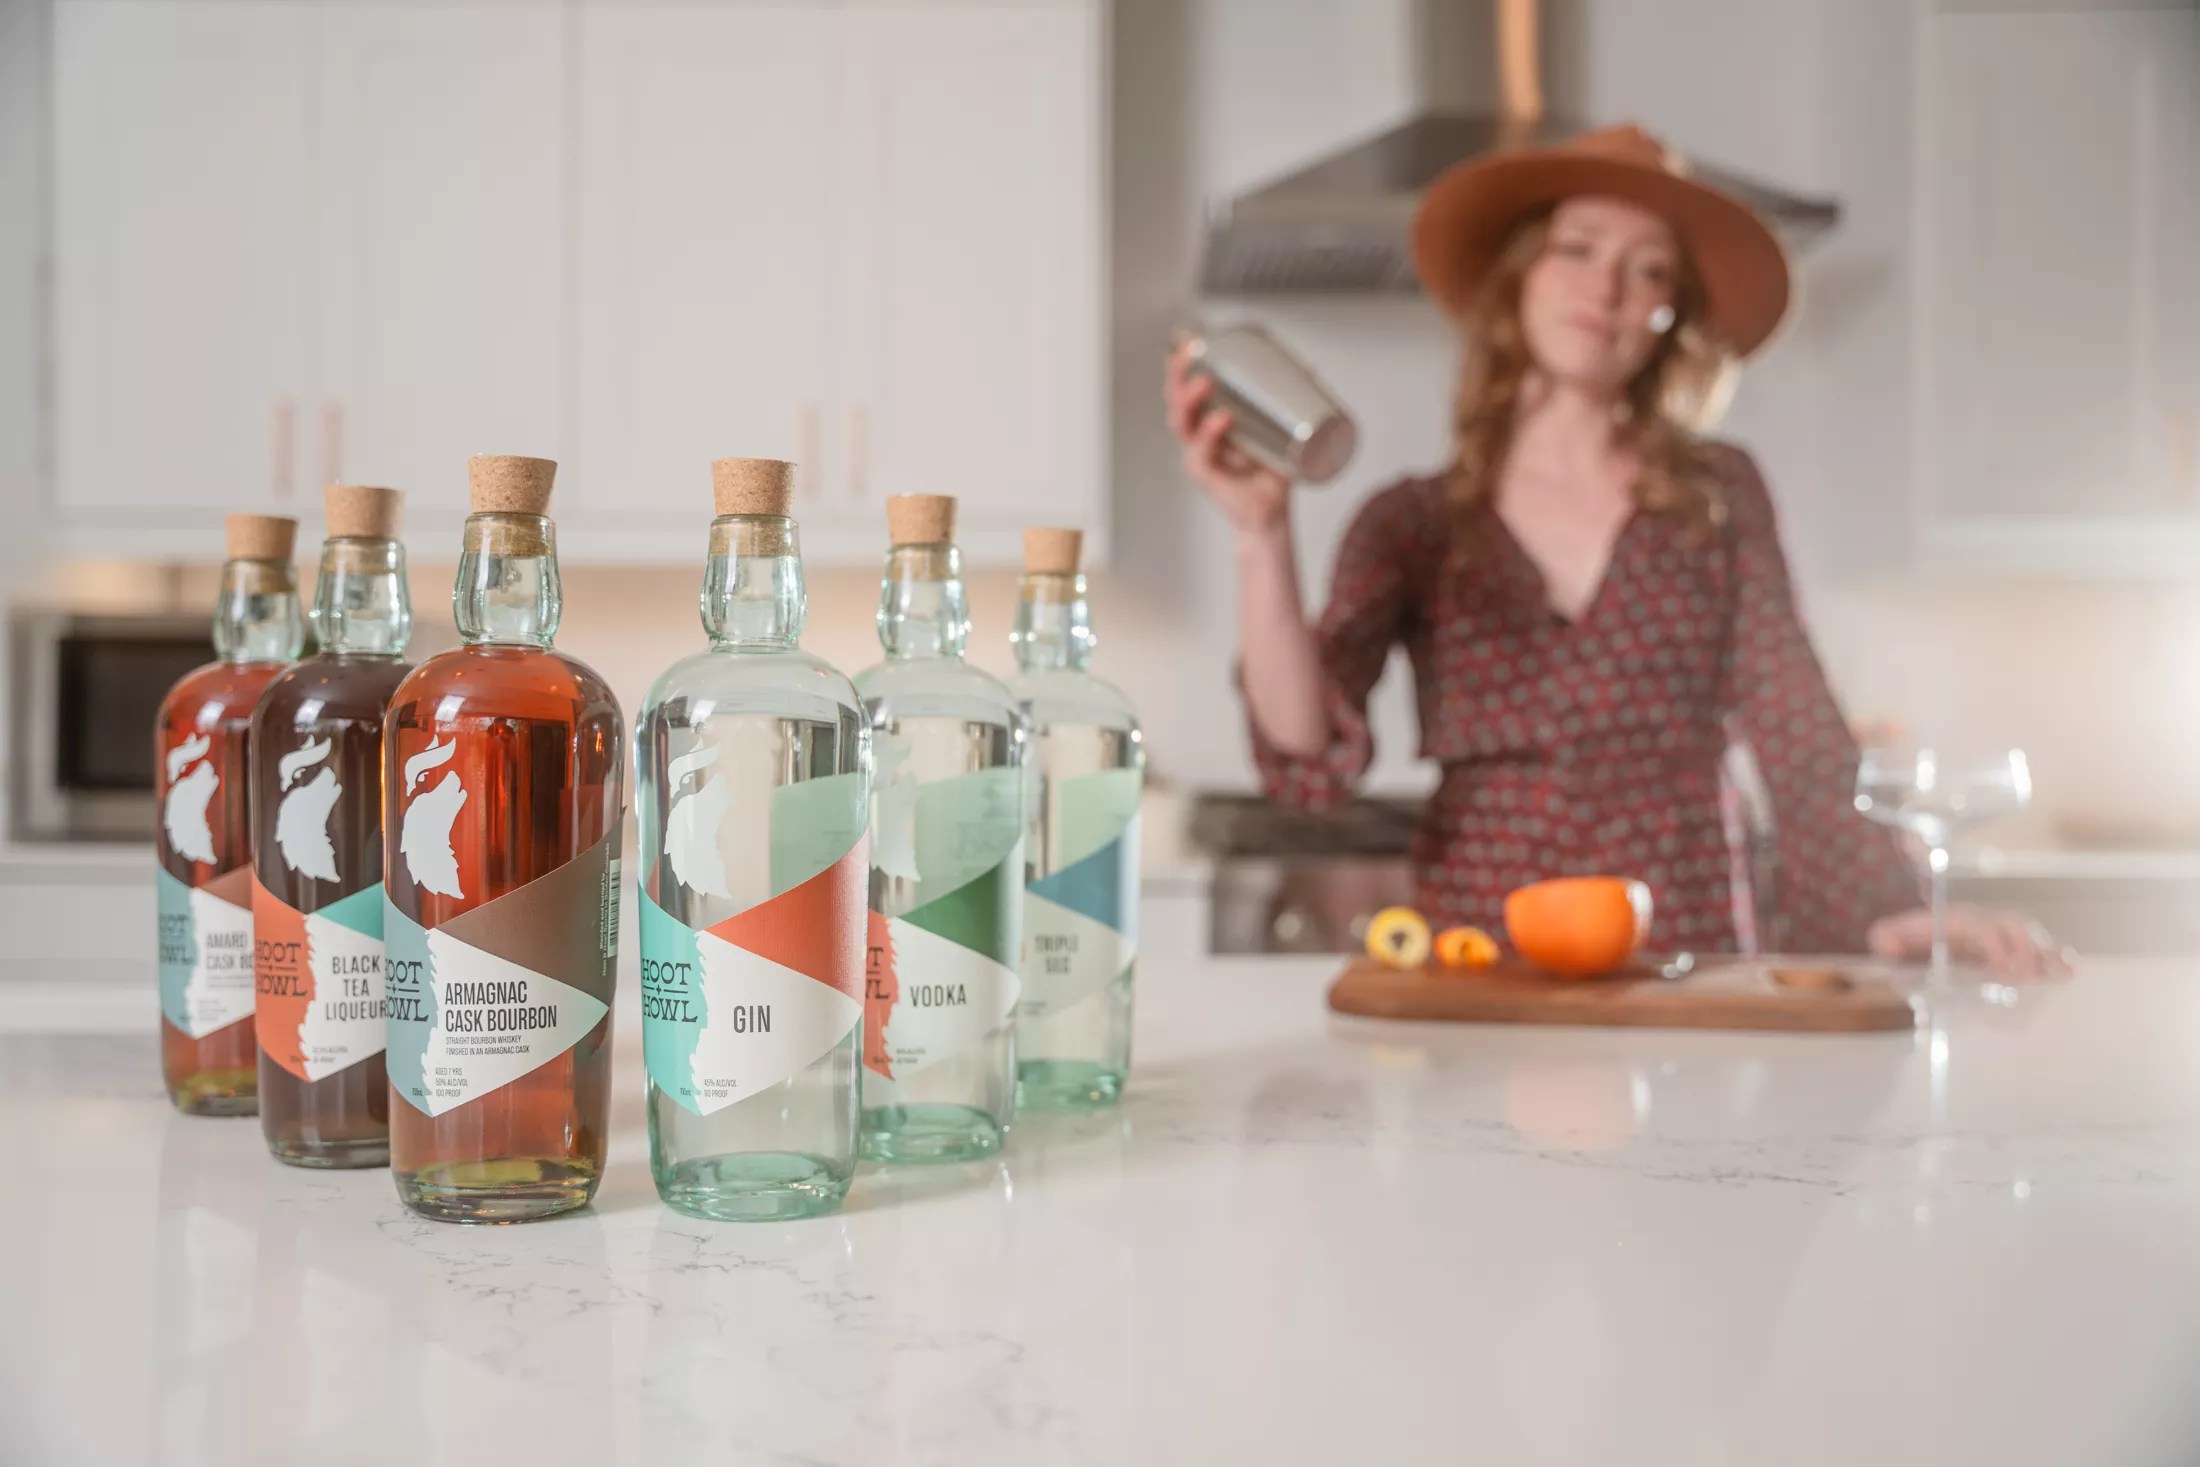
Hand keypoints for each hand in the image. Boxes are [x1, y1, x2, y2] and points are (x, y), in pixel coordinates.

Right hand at [1165, 340, 1292, 536]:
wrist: (1273, 514)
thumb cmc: (1271, 473)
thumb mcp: (1279, 432)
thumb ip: (1290, 404)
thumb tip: (1309, 370)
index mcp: (1208, 421)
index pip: (1185, 390)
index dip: (1182, 368)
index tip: (1190, 344)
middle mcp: (1198, 436)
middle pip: (1176, 401)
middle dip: (1179, 376)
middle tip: (1191, 355)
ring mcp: (1198, 456)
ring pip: (1181, 423)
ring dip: (1190, 400)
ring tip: (1206, 382)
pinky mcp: (1205, 476)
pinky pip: (1200, 453)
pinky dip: (1209, 435)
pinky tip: (1222, 420)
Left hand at [1866, 905, 2073, 979]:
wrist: (1918, 939)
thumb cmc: (1908, 942)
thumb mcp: (1892, 939)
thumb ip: (1886, 937)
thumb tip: (1883, 940)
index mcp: (1955, 920)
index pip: (1979, 927)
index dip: (1995, 945)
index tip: (2005, 970)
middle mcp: (1982, 923)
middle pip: (2011, 926)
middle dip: (2024, 950)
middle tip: (2028, 978)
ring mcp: (1999, 935)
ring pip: (2028, 935)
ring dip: (2045, 952)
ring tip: (2061, 971)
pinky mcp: (2011, 950)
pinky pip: (2039, 947)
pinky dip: (2056, 956)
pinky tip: (2070, 968)